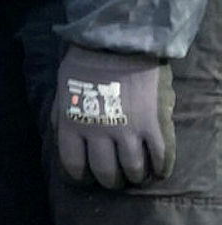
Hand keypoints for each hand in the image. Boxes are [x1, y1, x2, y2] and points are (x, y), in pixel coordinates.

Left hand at [55, 47, 174, 188]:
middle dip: (110, 181)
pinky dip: (162, 168)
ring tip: (137, 177)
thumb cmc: (84, 65)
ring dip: (136, 177)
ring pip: (133, 169)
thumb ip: (64, 118)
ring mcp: (128, 130)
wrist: (117, 43)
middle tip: (114, 180)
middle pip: (105, 172)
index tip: (86, 180)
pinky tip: (160, 171)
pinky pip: (162, 155)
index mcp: (72, 125)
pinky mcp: (154, 123)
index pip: (73, 165)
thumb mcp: (63, 94)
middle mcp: (98, 133)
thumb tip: (65, 140)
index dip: (81, 177)